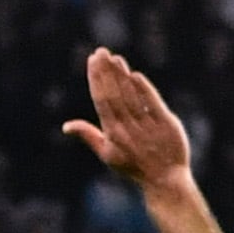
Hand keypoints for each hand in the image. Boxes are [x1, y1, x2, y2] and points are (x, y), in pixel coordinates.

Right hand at [63, 48, 194, 189]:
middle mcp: (128, 128)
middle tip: (101, 52)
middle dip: (106, 72)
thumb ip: (88, 136)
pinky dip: (145, 90)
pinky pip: (154, 105)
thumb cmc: (134, 167)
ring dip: (122, 76)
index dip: (96, 79)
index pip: (101, 101)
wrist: (165, 181)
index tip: (92, 61)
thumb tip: (66, 126)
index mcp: (112, 133)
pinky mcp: (167, 126)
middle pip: (115, 95)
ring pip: (132, 97)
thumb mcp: (108, 155)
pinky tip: (135, 75)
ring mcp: (148, 127)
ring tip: (116, 59)